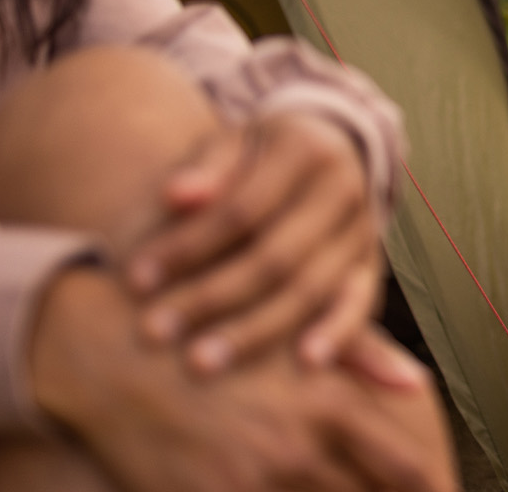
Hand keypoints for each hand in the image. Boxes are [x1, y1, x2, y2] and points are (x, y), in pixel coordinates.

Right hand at [31, 269, 456, 491]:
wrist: (109, 351)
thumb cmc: (208, 331)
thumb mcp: (284, 334)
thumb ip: (358, 358)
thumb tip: (417, 382)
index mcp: (329, 407)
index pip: (406, 469)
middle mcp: (296, 450)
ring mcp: (248, 482)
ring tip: (319, 488)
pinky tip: (270, 491)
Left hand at [126, 110, 380, 372]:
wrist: (329, 151)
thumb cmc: (260, 155)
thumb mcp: (232, 144)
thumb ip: (206, 168)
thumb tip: (176, 197)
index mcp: (305, 149)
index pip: (240, 209)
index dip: (188, 246)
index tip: (135, 278)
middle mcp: (344, 189)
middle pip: (275, 256)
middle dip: (212, 298)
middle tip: (156, 332)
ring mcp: (363, 229)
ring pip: (310, 288)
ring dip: (255, 330)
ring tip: (201, 362)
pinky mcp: (371, 264)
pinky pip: (359, 303)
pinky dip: (337, 333)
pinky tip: (304, 364)